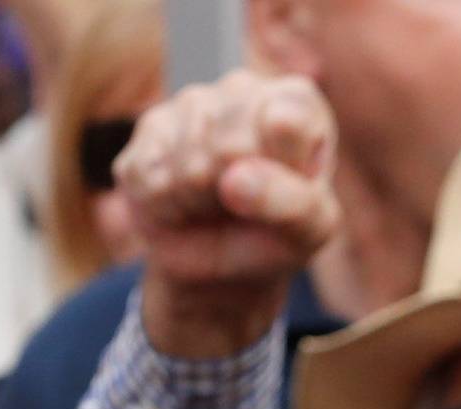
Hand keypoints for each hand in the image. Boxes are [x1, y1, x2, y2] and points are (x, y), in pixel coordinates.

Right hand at [123, 70, 340, 358]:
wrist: (223, 267)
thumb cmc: (276, 236)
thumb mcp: (309, 231)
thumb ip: (294, 202)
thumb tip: (234, 178)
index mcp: (296, 102)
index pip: (288, 120)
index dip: (281, 166)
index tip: (293, 189)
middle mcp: (242, 89)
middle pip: (232, 144)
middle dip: (236, 194)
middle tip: (244, 207)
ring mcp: (192, 103)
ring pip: (189, 162)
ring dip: (201, 204)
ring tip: (214, 206)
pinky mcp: (150, 127)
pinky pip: (150, 176)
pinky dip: (167, 208)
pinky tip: (182, 203)